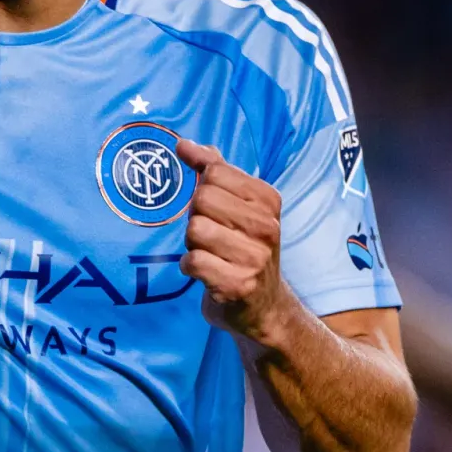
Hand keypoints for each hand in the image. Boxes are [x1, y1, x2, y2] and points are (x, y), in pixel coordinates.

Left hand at [176, 140, 291, 341]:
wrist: (265, 307)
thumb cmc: (245, 249)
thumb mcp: (239, 206)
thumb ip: (215, 170)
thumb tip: (184, 143)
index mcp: (268, 200)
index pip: (215, 172)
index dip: (202, 189)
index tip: (213, 208)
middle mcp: (266, 226)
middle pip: (201, 200)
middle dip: (195, 218)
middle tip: (211, 236)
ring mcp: (254, 257)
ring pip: (195, 230)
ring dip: (192, 245)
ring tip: (210, 254)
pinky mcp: (237, 285)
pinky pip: (193, 262)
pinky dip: (190, 268)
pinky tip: (206, 273)